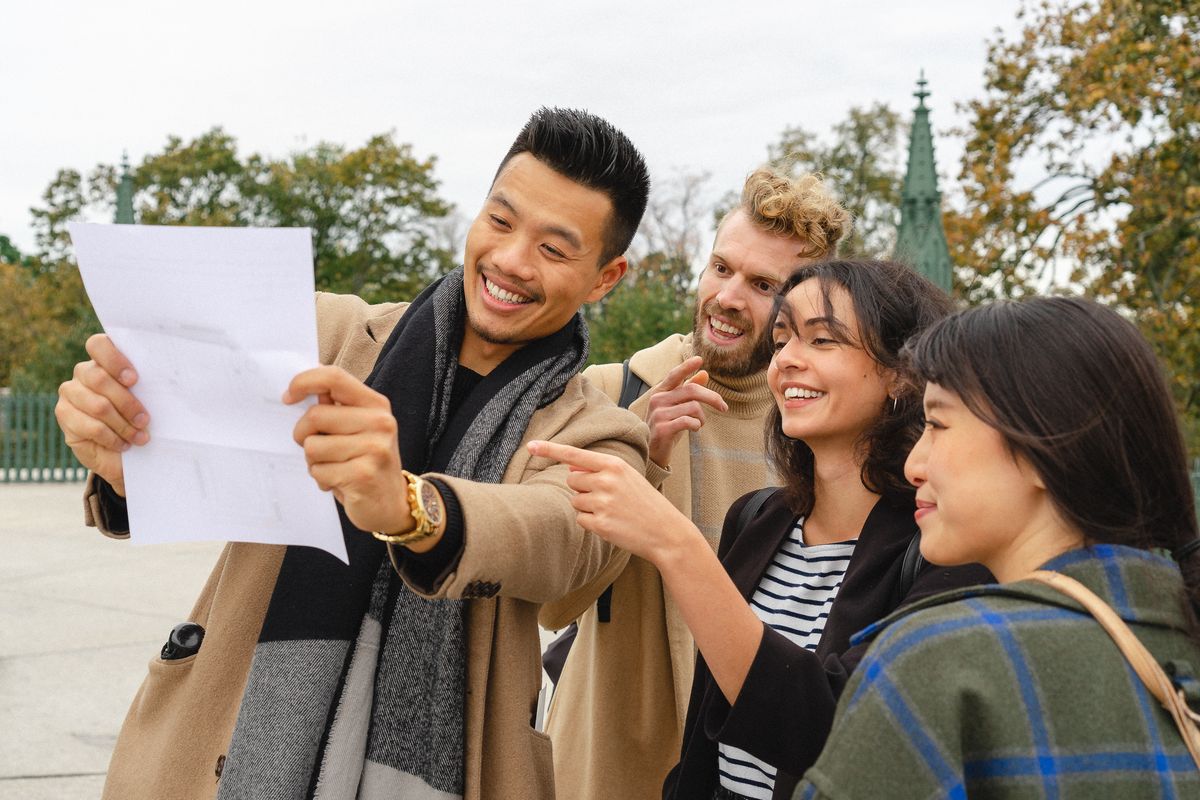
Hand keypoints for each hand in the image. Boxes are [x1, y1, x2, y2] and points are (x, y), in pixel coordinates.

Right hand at [55, 334, 150, 496]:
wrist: (124, 454)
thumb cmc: (141, 420)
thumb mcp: (150, 401)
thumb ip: (148, 386)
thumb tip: (166, 381)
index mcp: (104, 361)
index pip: (98, 345)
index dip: (114, 360)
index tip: (134, 380)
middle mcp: (83, 372)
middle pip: (99, 379)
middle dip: (127, 403)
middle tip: (145, 420)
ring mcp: (70, 392)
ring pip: (98, 406)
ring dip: (123, 425)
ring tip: (139, 437)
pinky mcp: (64, 414)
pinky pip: (90, 426)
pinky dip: (112, 438)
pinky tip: (123, 444)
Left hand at [285, 366, 416, 538]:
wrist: (393, 503)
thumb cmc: (367, 462)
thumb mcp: (359, 429)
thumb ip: (336, 408)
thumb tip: (306, 390)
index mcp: (376, 405)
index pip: (334, 378)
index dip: (304, 382)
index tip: (288, 397)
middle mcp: (380, 422)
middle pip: (315, 415)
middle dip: (304, 435)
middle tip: (318, 449)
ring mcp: (374, 448)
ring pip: (313, 447)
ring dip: (314, 462)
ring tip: (335, 468)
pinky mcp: (363, 474)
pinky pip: (319, 472)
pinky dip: (322, 480)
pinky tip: (340, 482)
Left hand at [526, 439, 699, 563]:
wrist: (666, 531)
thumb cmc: (645, 502)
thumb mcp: (627, 477)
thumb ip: (600, 470)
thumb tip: (571, 470)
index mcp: (613, 465)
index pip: (575, 455)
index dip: (550, 450)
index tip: (530, 447)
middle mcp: (606, 481)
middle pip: (572, 481)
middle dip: (582, 489)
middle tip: (607, 497)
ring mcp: (603, 503)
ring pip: (575, 501)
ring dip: (587, 507)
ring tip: (612, 511)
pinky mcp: (600, 524)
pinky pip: (581, 520)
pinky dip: (591, 523)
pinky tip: (611, 523)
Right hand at [645, 355, 727, 468]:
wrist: (653, 453)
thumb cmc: (668, 426)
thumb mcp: (678, 407)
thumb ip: (688, 390)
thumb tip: (704, 373)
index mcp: (661, 392)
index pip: (674, 375)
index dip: (686, 366)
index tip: (699, 359)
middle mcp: (657, 400)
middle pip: (692, 390)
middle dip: (712, 397)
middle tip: (724, 407)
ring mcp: (658, 414)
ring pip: (693, 407)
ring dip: (702, 417)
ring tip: (699, 424)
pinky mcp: (662, 428)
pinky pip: (688, 421)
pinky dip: (696, 425)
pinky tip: (694, 428)